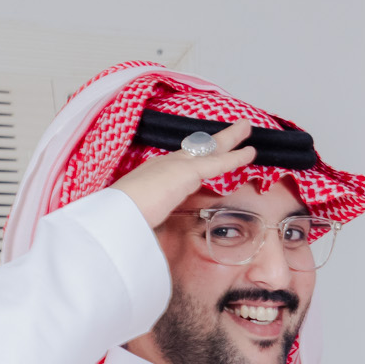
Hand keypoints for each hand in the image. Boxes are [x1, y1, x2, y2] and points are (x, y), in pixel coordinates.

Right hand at [112, 119, 257, 227]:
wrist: (115, 215)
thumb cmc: (121, 220)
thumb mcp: (139, 218)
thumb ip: (151, 220)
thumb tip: (151, 234)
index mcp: (152, 175)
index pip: (180, 163)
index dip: (196, 158)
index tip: (206, 153)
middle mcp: (164, 165)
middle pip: (196, 148)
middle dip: (216, 139)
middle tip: (234, 130)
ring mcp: (174, 166)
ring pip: (209, 149)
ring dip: (230, 140)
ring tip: (246, 129)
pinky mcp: (185, 172)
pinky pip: (216, 163)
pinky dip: (234, 158)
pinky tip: (249, 153)